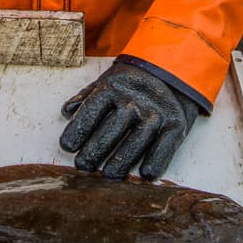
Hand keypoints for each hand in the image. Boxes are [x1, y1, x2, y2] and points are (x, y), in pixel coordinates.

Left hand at [59, 62, 200, 180]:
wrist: (173, 67)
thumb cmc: (133, 80)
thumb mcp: (108, 79)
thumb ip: (86, 96)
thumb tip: (67, 113)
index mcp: (113, 88)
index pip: (90, 113)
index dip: (76, 132)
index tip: (68, 146)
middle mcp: (134, 101)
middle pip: (110, 131)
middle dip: (93, 152)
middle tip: (83, 165)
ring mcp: (156, 114)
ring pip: (135, 143)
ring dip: (120, 162)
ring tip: (108, 175)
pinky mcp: (175, 124)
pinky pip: (164, 147)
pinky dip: (155, 162)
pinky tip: (145, 174)